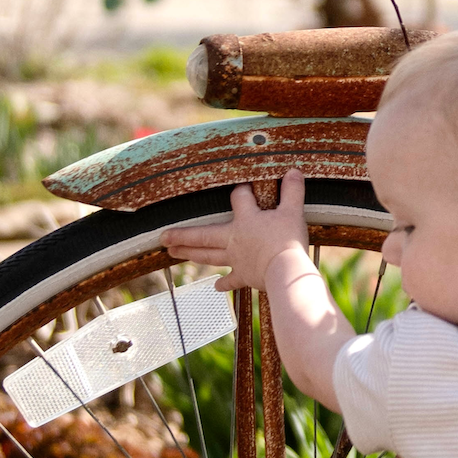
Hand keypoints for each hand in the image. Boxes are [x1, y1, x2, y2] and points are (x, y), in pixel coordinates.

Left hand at [164, 170, 312, 291]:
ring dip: (190, 253)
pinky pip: (231, 280)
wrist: (287, 271)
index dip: (242, 192)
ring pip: (208, 256)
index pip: (239, 199)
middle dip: (183, 234)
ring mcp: (236, 260)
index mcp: (245, 221)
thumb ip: (292, 191)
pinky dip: (224, 283)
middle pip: (204, 235)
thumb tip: (294, 171)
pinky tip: (216, 286)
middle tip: (163, 236)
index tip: (243, 189)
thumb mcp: (292, 211)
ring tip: (173, 252)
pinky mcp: (245, 276)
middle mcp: (234, 240)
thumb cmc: (288, 240)